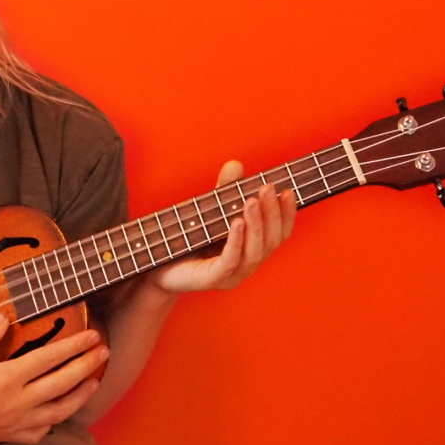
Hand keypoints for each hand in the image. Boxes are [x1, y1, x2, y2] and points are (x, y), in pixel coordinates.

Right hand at [0, 314, 108, 444]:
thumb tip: (2, 318)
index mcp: (6, 380)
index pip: (48, 358)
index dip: (73, 345)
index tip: (91, 335)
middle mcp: (17, 403)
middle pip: (62, 383)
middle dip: (86, 366)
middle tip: (103, 351)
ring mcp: (16, 423)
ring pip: (60, 411)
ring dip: (80, 395)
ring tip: (94, 381)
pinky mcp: (11, 436)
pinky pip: (42, 431)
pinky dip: (56, 420)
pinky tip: (61, 410)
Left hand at [146, 160, 295, 292]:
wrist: (157, 267)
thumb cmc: (187, 240)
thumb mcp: (209, 211)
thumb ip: (224, 191)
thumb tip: (235, 164)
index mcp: (251, 251)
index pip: (278, 234)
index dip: (286, 214)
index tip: (288, 191)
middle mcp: (247, 265)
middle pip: (270, 242)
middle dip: (272, 214)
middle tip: (267, 188)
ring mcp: (232, 276)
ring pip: (254, 252)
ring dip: (257, 224)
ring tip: (252, 201)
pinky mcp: (213, 280)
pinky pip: (230, 261)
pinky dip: (236, 241)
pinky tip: (237, 222)